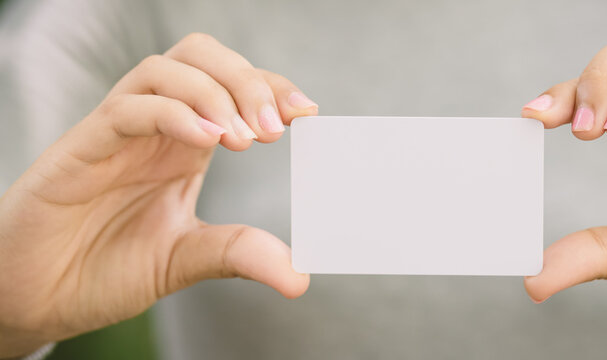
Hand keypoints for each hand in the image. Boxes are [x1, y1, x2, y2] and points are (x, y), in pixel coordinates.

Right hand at [0, 33, 317, 356]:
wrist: (36, 298)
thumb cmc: (103, 268)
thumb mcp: (185, 259)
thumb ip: (238, 254)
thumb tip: (300, 276)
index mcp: (184, 144)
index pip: (232, 87)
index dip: (271, 87)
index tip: (306, 113)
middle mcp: (154, 128)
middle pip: (202, 58)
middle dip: (248, 79)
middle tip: (276, 127)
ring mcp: (117, 133)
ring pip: (166, 68)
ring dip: (216, 93)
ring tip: (245, 140)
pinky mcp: (81, 147)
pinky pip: (128, 106)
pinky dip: (173, 112)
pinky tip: (206, 139)